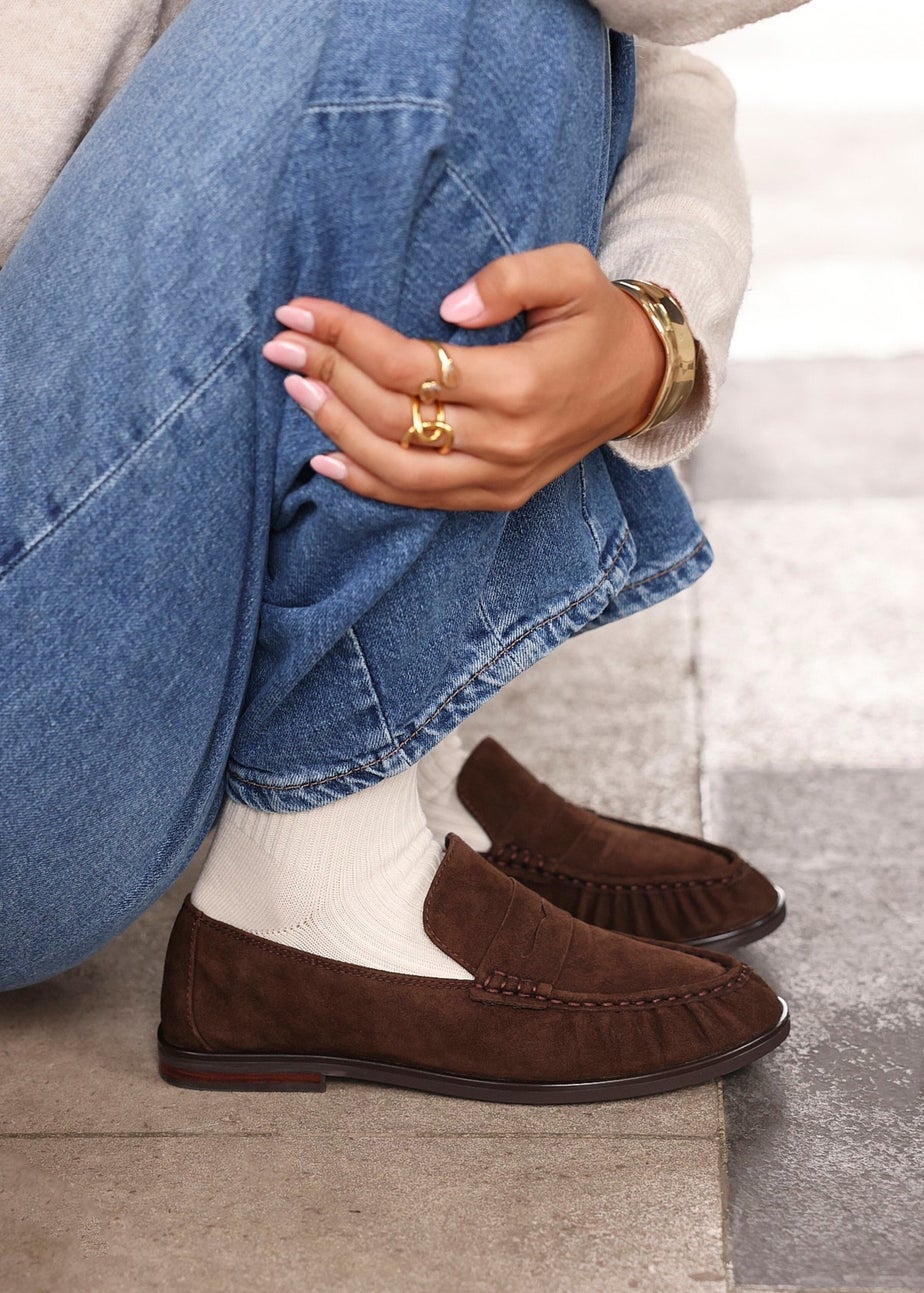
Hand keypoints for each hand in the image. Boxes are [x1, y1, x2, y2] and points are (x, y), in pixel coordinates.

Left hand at [262, 244, 665, 510]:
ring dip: (336, 430)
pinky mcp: (495, 497)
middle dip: (327, 376)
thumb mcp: (570, 272)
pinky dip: (367, 484)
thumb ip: (509, 277)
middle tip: (281, 343)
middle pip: (392, 416)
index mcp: (522, 383)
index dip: (347, 338)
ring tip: (295, 390)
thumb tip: (447, 306)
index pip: (410, 365)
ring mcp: (499, 478)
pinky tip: (325, 459)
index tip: (300, 310)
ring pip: (397, 468)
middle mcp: (506, 441)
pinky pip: (419, 500)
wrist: (639, 383)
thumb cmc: (596, 318)